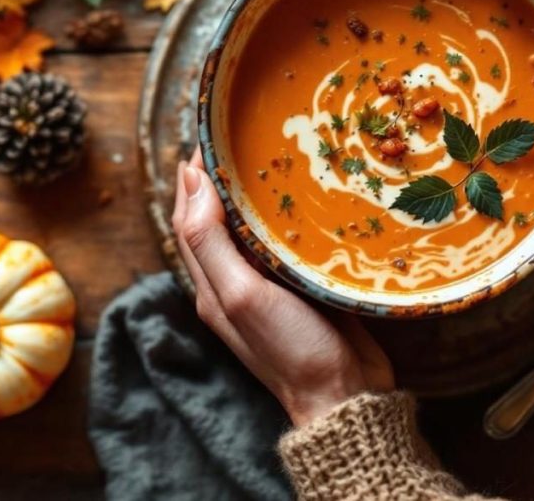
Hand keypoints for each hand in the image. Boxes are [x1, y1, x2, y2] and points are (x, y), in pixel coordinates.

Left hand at [172, 151, 394, 425]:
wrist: (345, 395)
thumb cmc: (290, 349)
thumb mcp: (241, 294)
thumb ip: (211, 241)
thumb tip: (192, 180)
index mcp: (211, 284)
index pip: (188, 219)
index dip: (192, 178)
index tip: (207, 136)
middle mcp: (234, 282)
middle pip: (218, 220)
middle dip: (221, 180)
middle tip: (238, 137)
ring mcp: (269, 286)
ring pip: (253, 230)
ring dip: (255, 194)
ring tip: (269, 155)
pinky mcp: (303, 288)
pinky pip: (287, 243)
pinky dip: (286, 216)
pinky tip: (306, 196)